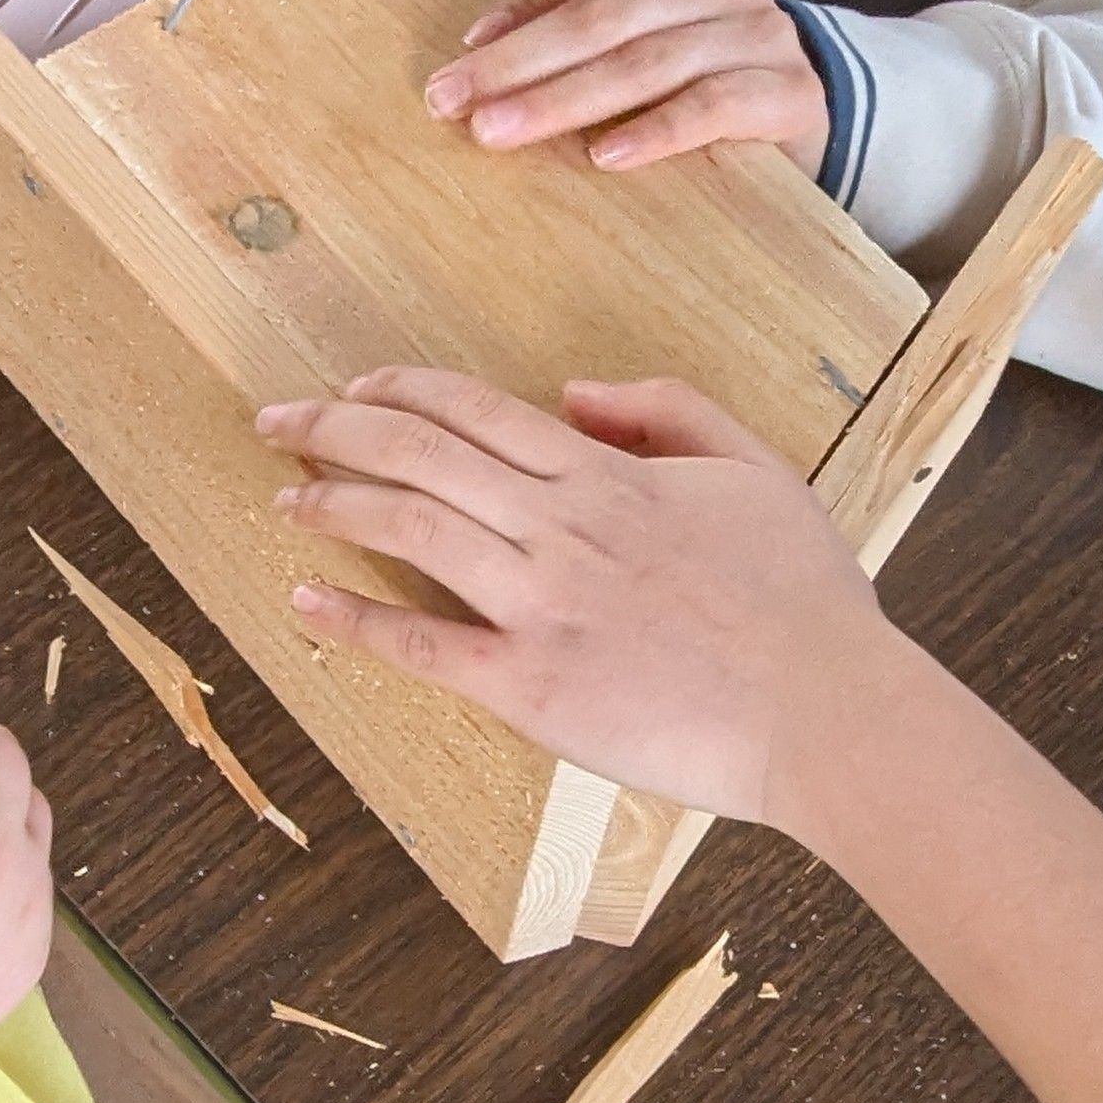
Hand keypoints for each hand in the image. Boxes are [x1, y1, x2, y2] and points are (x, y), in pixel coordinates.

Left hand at [255, 367, 902, 827]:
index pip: (477, 412)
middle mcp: (561, 529)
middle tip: (276, 424)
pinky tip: (305, 600)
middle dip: (333, 431)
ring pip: (408, 531)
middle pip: (419, 457)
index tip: (353, 390)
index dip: (402, 393)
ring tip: (284, 498)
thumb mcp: (754, 468)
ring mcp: (541, 608)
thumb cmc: (803, 599)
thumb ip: (667, 411)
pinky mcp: (531, 689)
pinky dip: (355, 621)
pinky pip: (424, 646)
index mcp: (608, 477)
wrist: (826, 712)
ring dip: (332, 506)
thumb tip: (574, 394)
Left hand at [420, 0, 829, 176]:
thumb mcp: (639, 45)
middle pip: (600, 15)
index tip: (467, 58)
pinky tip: (605, 159)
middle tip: (454, 103)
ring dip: (563, 101)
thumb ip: (572, 29)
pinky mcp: (788, 92)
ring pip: (646, 62)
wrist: (818, 125)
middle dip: (518, 61)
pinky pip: (710, 108)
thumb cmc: (707, 85)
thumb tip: (481, 43)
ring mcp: (758, 33)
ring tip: (502, 133)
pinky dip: (654, 133)